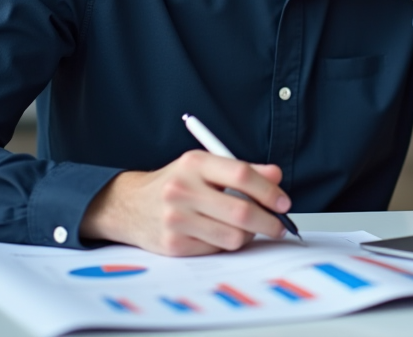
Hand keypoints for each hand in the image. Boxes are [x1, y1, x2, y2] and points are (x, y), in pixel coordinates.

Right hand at [79, 150, 290, 255]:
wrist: (129, 205)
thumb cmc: (175, 183)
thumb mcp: (205, 166)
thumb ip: (242, 170)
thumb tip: (276, 176)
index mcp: (195, 163)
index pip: (242, 175)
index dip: (269, 191)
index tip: (284, 202)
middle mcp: (183, 189)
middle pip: (241, 211)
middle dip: (269, 221)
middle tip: (278, 225)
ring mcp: (176, 219)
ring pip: (233, 236)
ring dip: (248, 235)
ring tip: (246, 229)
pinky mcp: (173, 244)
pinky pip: (216, 249)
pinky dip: (225, 244)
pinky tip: (219, 234)